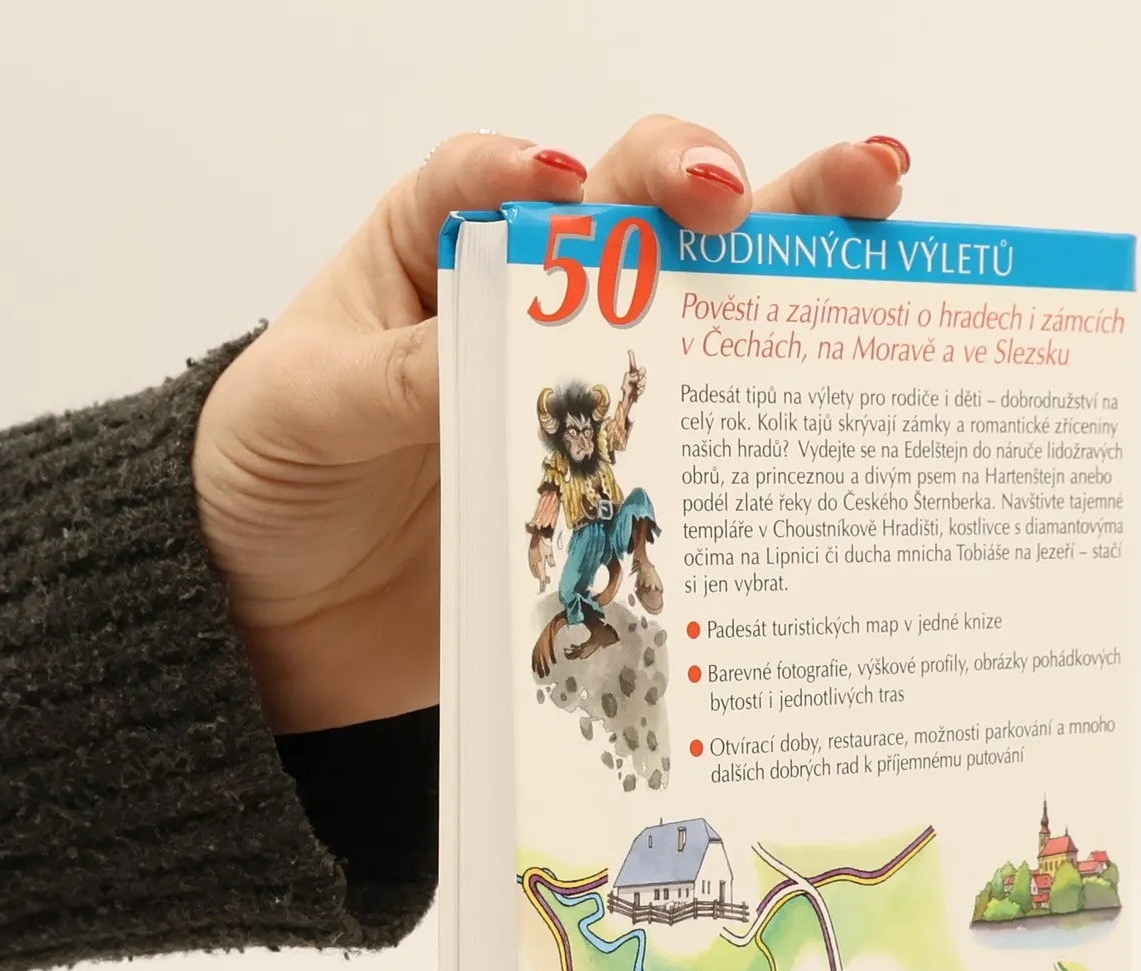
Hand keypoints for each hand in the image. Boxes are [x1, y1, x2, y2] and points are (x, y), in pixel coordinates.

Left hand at [194, 120, 910, 733]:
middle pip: (635, 222)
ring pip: (693, 320)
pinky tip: (831, 410)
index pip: (496, 185)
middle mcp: (522, 311)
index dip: (539, 177)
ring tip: (871, 225)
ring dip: (786, 269)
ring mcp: (574, 403)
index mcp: (433, 255)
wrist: (280, 623)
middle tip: (779, 186)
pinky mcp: (606, 489)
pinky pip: (691, 454)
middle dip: (717, 185)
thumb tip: (482, 356)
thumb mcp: (306, 412)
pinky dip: (765, 433)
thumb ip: (395, 377)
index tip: (567, 194)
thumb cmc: (268, 481)